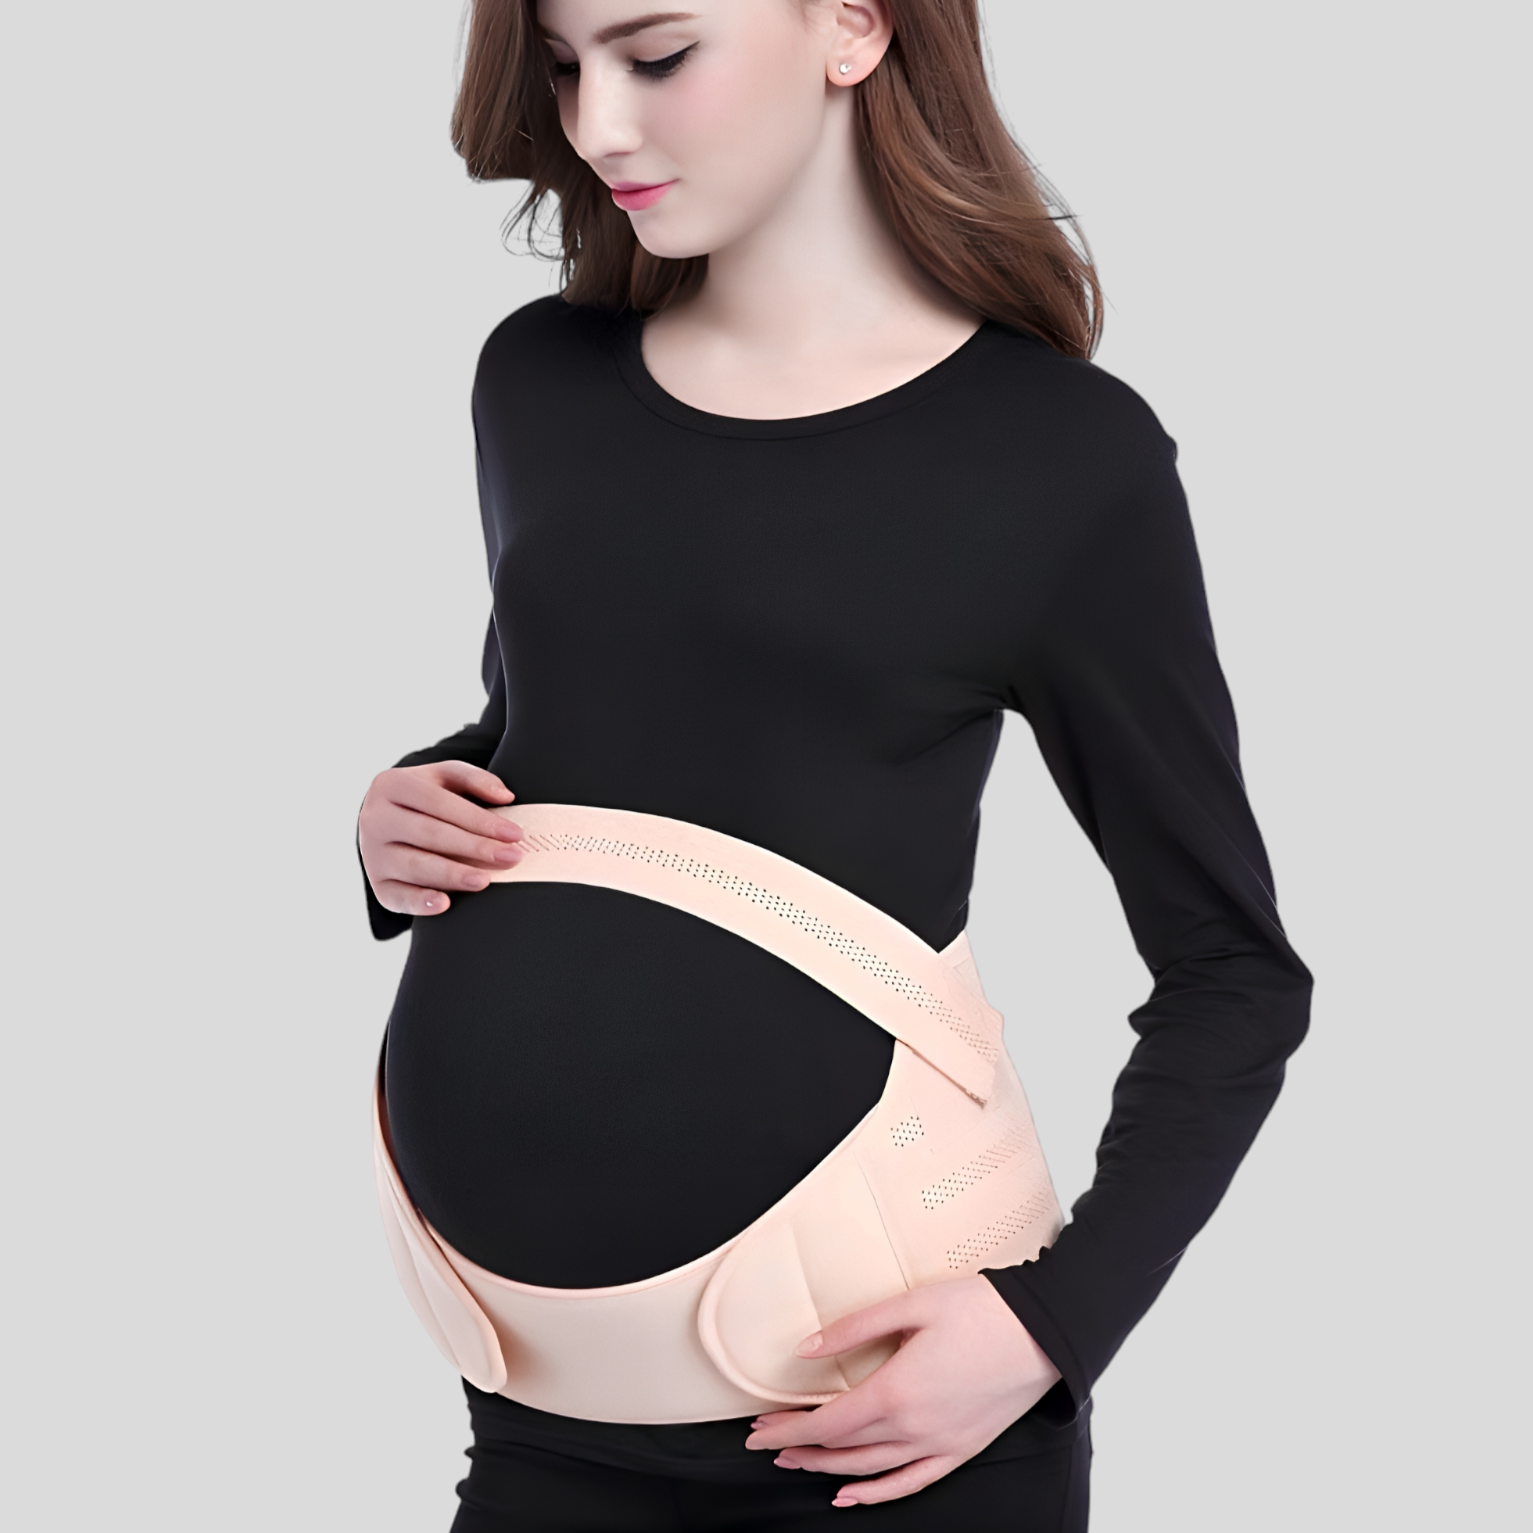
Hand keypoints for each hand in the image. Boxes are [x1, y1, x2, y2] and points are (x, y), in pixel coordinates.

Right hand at [359, 761, 522, 916]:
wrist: (387, 821)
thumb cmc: (427, 798)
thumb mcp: (445, 778)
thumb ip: (474, 779)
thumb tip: (505, 797)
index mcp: (392, 784)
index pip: (440, 803)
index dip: (479, 819)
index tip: (515, 834)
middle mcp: (376, 818)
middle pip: (430, 834)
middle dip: (475, 848)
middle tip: (511, 858)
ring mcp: (372, 853)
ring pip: (415, 866)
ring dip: (453, 875)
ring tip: (485, 880)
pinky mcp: (377, 883)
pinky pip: (398, 896)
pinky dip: (420, 902)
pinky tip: (445, 903)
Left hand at [744, 1276, 1060, 1507]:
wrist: (1043, 1330)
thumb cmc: (982, 1310)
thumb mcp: (911, 1304)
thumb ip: (854, 1328)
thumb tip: (807, 1348)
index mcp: (897, 1391)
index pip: (826, 1423)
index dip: (787, 1429)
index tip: (759, 1428)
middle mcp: (915, 1428)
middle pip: (842, 1449)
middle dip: (798, 1448)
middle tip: (766, 1442)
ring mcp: (939, 1444)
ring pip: (870, 1470)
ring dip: (827, 1470)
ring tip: (797, 1462)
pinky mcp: (960, 1449)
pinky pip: (910, 1483)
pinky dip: (876, 1494)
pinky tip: (852, 1495)